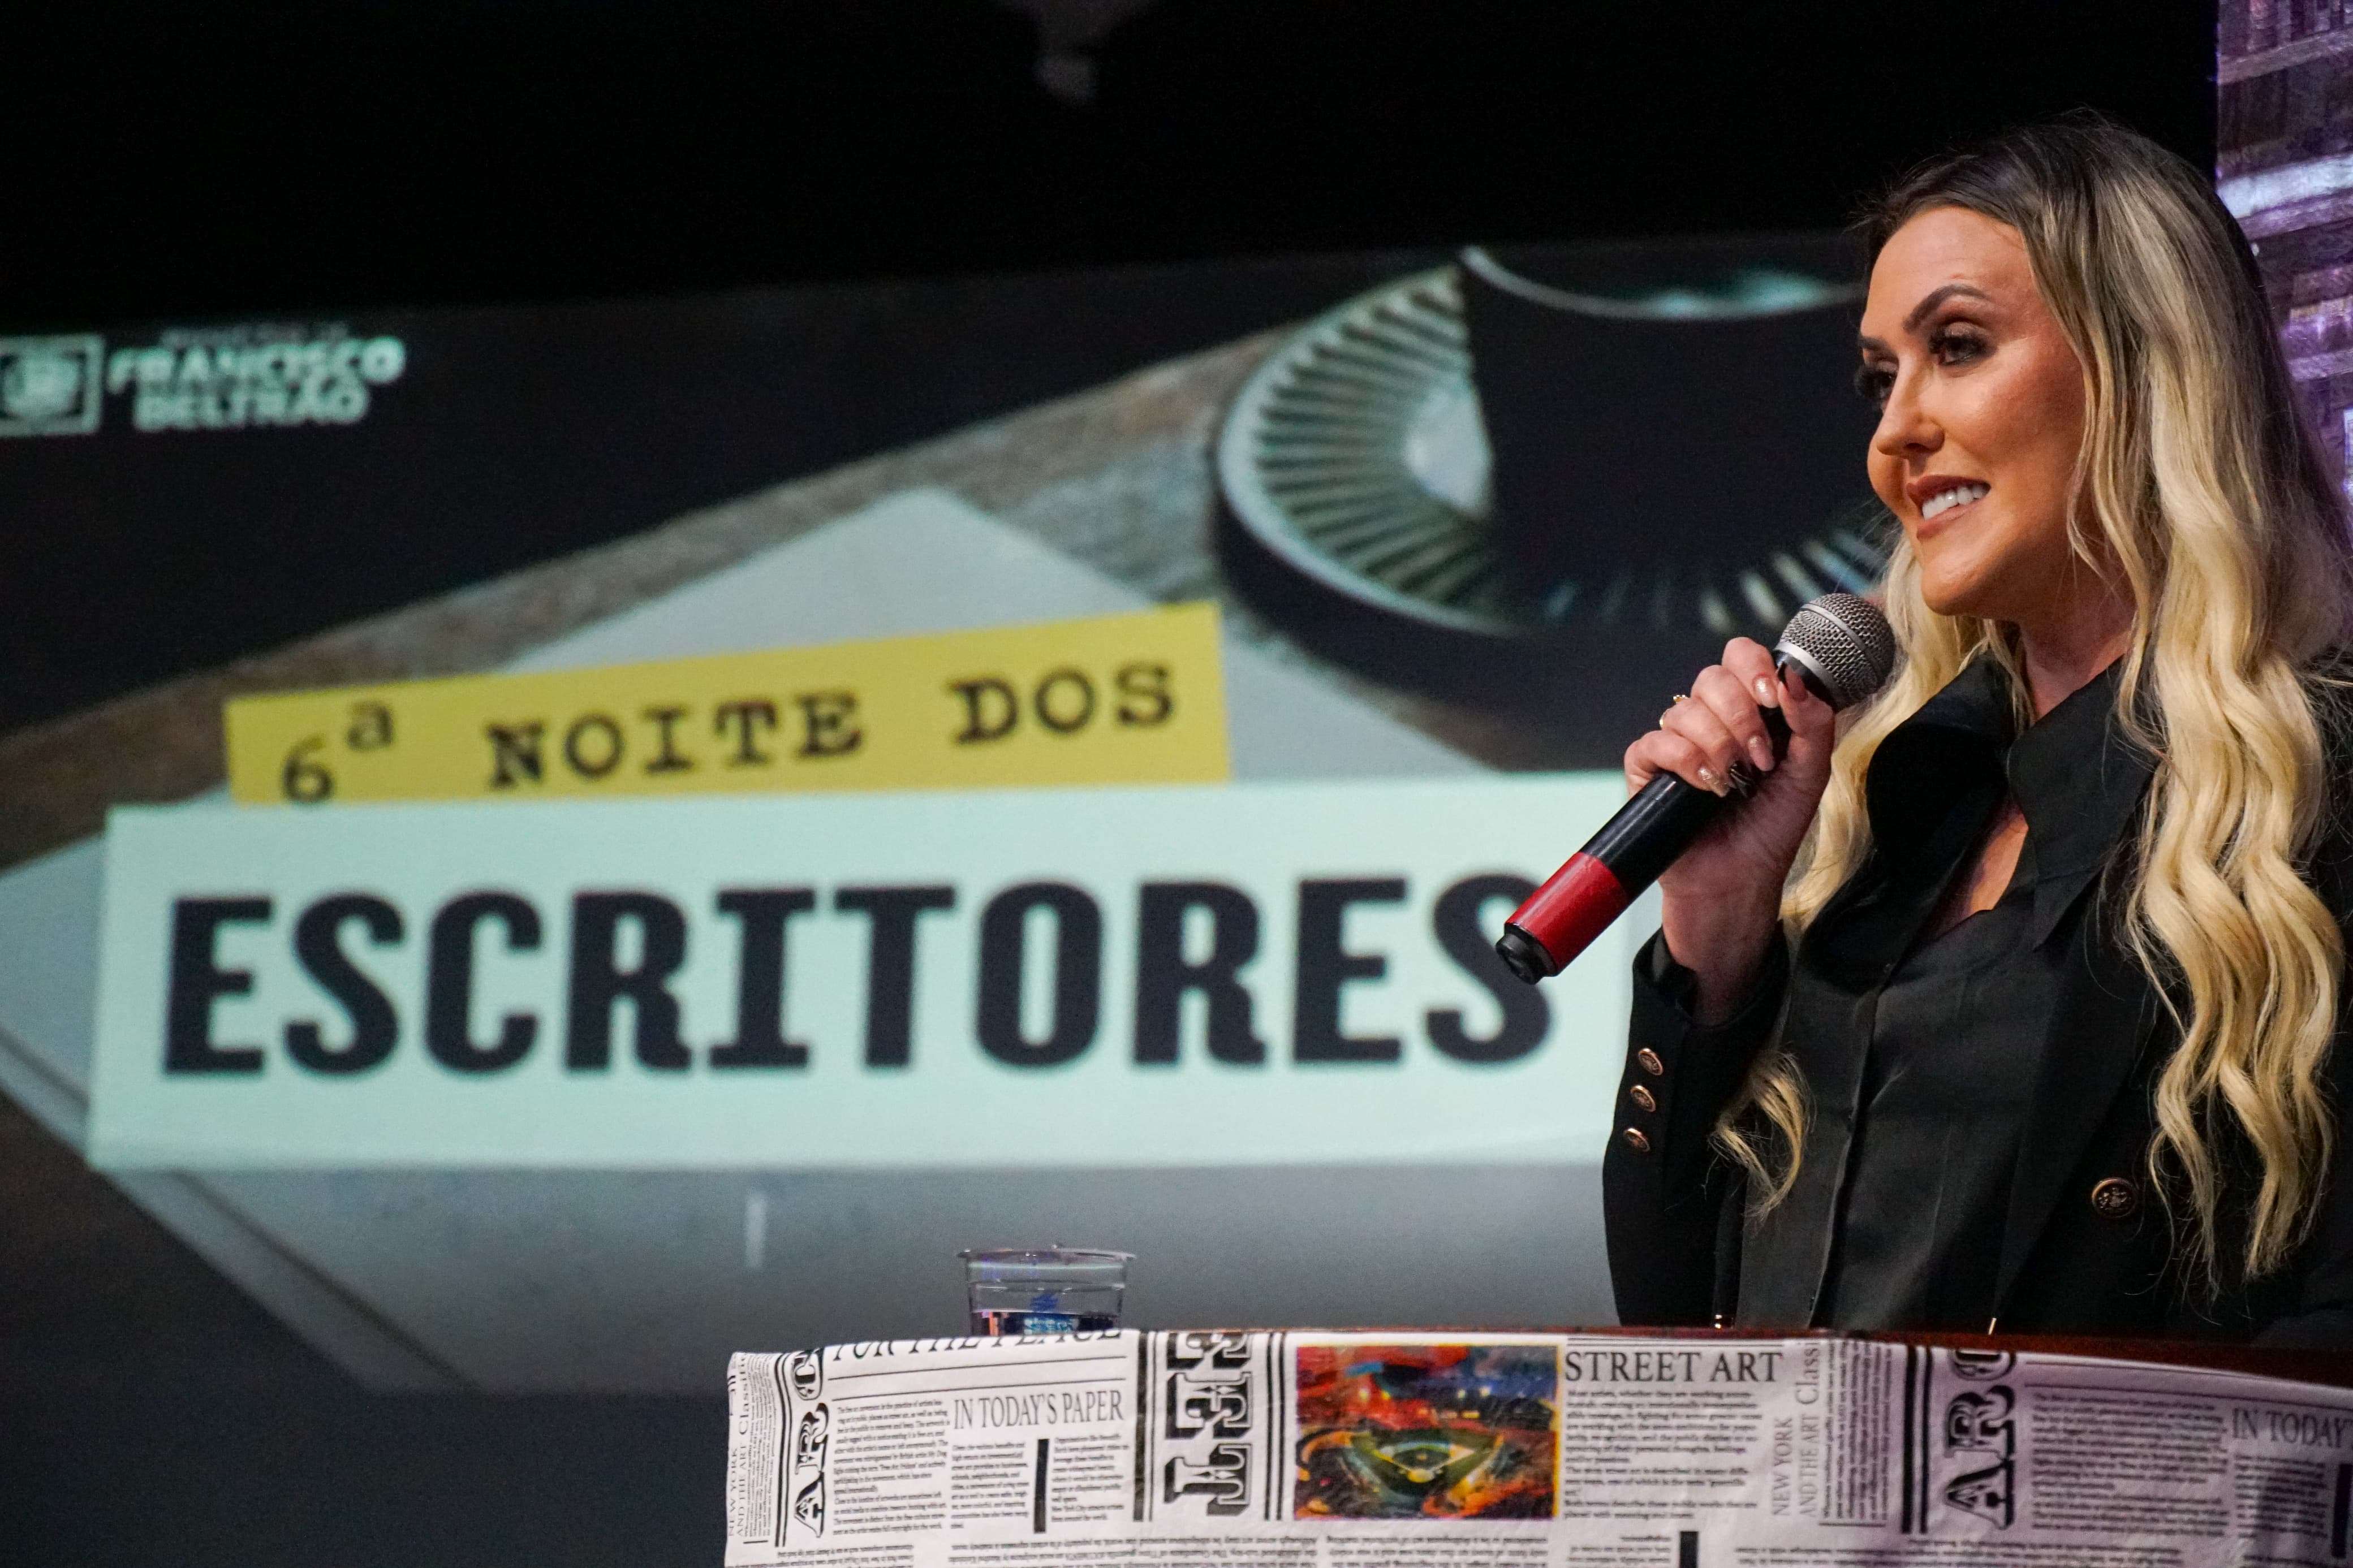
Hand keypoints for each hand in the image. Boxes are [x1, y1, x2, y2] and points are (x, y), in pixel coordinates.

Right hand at [1622, 638, 1838, 1021]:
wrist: (1740, 880)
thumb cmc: (1772, 829)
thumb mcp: (1810, 774)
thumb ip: (1813, 723)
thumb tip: (1796, 677)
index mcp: (1749, 711)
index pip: (1740, 656)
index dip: (1754, 667)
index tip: (1773, 699)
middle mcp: (1710, 719)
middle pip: (1711, 676)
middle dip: (1741, 716)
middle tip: (1760, 758)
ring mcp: (1676, 742)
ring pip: (1685, 709)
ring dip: (1718, 746)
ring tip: (1733, 783)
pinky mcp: (1647, 769)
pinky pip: (1656, 742)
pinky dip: (1685, 760)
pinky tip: (1705, 786)